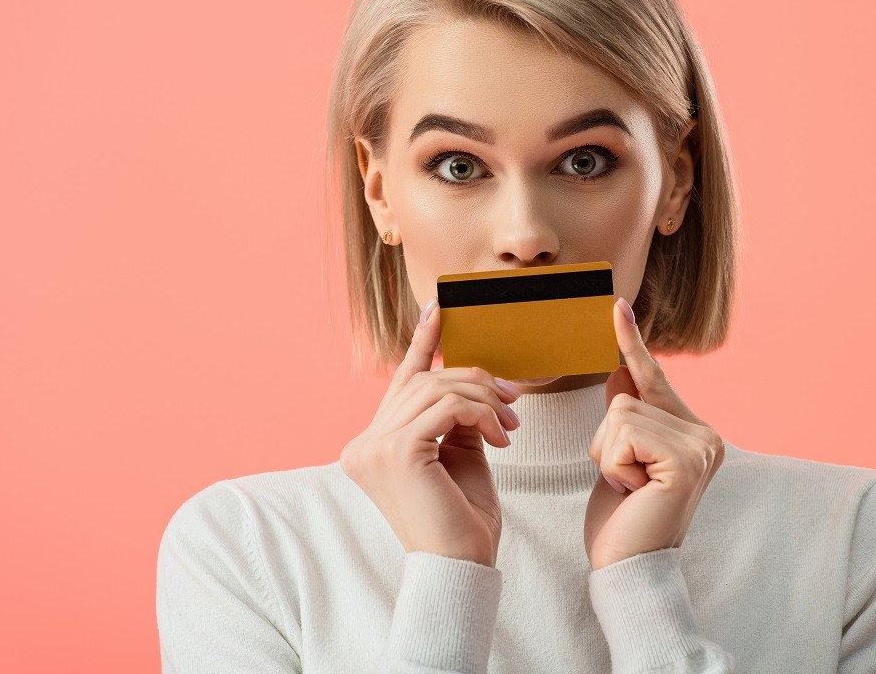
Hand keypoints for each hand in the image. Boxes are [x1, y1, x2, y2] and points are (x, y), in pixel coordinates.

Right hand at [339, 297, 521, 567]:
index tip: (438, 307)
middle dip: (475, 381)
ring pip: (439, 388)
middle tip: (512, 402)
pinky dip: (480, 414)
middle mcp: (363, 443)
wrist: (462, 567)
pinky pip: (448, 407)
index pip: (401, 381)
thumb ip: (455, 417)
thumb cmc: (462, 519)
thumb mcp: (459, 455)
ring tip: (508, 425)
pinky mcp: (397, 452)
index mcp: (372, 444)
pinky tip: (499, 437)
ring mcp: (374, 447)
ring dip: (484, 400)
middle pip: (425, 380)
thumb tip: (471, 378)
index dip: (422, 341)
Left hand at [584, 296, 725, 570]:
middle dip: (608, 440)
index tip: (617, 305)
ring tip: (629, 488)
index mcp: (694, 431)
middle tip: (626, 482)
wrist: (628, 568)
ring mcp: (701, 446)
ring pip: (621, 412)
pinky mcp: (687, 460)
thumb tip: (620, 369)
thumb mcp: (618, 457)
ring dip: (608, 454)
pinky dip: (614, 464)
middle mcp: (706, 434)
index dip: (632, 342)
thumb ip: (626, 416)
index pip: (654, 378)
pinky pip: (625, 432)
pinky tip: (633, 491)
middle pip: (626, 396)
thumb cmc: (622, 519)